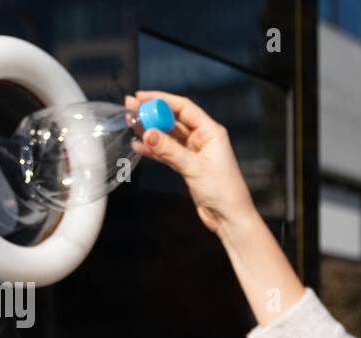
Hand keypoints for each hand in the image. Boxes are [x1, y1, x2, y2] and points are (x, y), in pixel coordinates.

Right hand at [125, 90, 256, 235]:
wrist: (229, 218)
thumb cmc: (223, 192)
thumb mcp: (194, 168)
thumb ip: (169, 150)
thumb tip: (148, 133)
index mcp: (211, 132)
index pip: (184, 107)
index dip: (162, 100)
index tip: (142, 97)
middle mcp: (203, 139)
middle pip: (173, 120)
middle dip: (152, 113)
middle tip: (131, 108)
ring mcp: (194, 153)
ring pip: (168, 136)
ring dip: (150, 131)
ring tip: (131, 123)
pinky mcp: (187, 166)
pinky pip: (167, 153)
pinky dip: (153, 150)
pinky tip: (139, 145)